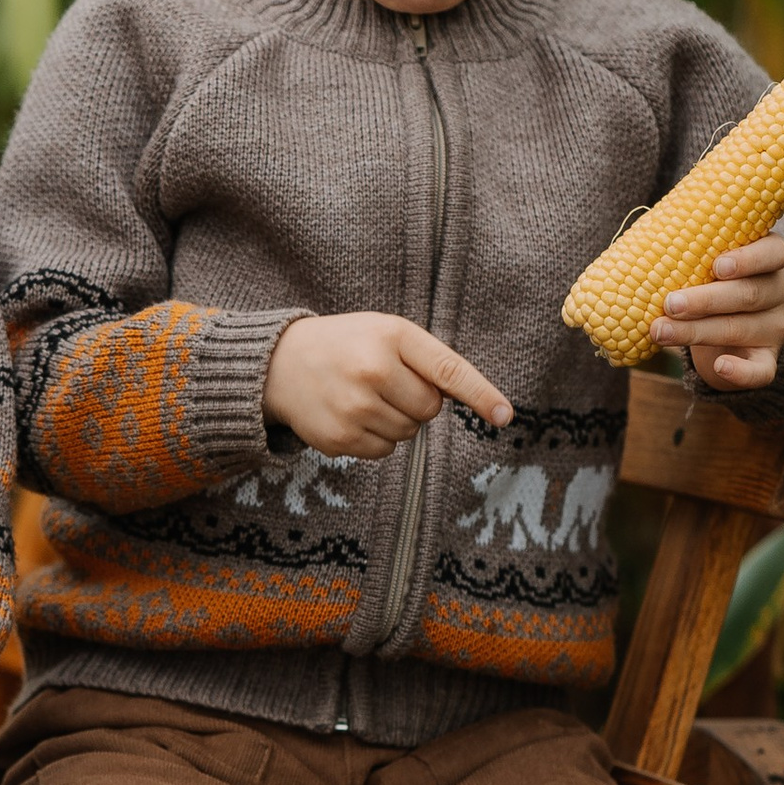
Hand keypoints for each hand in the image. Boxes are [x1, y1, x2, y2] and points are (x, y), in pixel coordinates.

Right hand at [263, 312, 513, 456]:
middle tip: (386, 383)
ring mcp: (354, 408)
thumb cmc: (345, 344)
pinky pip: (384, 452)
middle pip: (430, 410)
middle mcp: (372, 371)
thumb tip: (470, 401)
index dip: (480, 394)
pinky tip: (351, 416)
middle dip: (418, 402)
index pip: (448, 369)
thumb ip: (426, 359)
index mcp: (391, 336)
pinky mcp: (339, 438)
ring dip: (396, 421)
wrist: (278, 364)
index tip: (505, 415)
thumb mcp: (385, 332)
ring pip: (408, 434)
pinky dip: (376, 438)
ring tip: (364, 397)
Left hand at [651, 233, 783, 391]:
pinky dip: (741, 372)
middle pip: (748, 294)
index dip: (747, 259)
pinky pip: (761, 371)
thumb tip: (641, 251)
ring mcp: (776, 327)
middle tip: (670, 304)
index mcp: (770, 258)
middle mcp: (780, 291)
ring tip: (660, 331)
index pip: (773, 252)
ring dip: (697, 331)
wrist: (719, 330)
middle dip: (705, 300)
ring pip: (741, 329)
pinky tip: (719, 367)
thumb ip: (690, 255)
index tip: (717, 266)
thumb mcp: (703, 264)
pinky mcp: (768, 360)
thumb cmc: (707, 284)